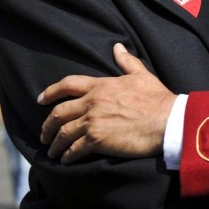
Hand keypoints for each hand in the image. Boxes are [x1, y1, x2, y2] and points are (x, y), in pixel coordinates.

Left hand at [38, 43, 176, 163]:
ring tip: (53, 151)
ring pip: (63, 133)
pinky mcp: (97, 141)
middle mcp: (92, 103)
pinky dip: (67, 156)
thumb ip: (127, 62)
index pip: (67, 84)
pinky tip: (66, 160)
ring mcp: (93, 122)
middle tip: (44, 133)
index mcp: (101, 86)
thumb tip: (117, 47)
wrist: (167, 121)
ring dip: (55, 144)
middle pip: (59, 112)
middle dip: (47, 125)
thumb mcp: (141, 76)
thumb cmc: (157, 99)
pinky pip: (74, 150)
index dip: (50, 92)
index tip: (40, 100)